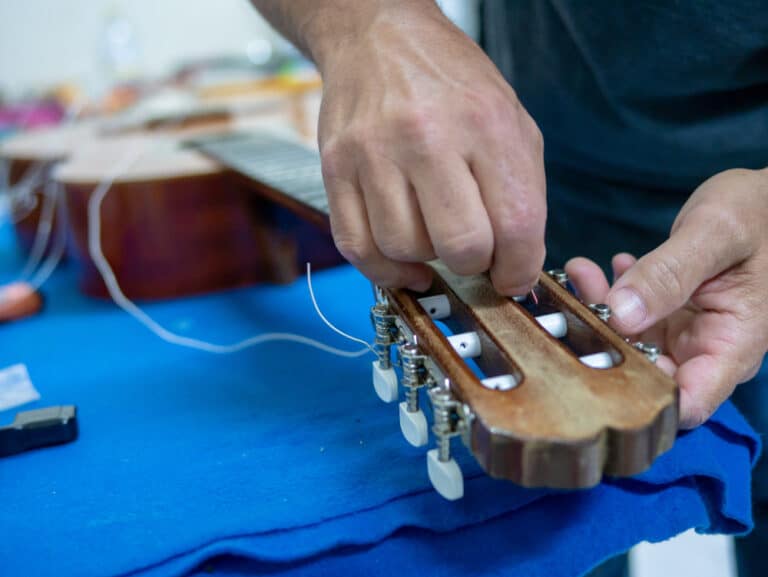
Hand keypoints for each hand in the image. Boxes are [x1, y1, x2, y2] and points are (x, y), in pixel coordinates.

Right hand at [315, 2, 545, 293]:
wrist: (379, 37)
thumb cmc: (450, 84)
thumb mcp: (509, 120)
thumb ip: (521, 193)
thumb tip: (517, 269)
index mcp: (484, 124)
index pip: (516, 225)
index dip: (519, 269)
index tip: (512, 276)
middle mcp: (426, 137)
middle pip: (460, 246)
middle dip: (474, 265)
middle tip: (473, 252)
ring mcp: (374, 154)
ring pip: (405, 250)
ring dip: (426, 259)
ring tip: (433, 234)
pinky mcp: (336, 168)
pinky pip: (357, 247)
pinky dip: (385, 269)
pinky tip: (404, 261)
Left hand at [566, 168, 767, 427]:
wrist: (764, 198)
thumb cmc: (758, 212)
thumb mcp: (715, 234)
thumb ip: (669, 274)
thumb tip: (621, 314)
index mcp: (733, 345)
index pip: (686, 403)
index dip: (639, 395)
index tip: (597, 359)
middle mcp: (706, 349)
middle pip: (646, 374)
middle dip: (605, 345)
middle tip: (574, 304)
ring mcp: (683, 334)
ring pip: (628, 344)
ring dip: (599, 313)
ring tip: (581, 274)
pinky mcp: (667, 316)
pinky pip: (628, 319)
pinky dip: (607, 296)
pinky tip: (594, 269)